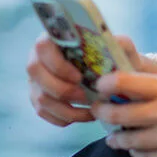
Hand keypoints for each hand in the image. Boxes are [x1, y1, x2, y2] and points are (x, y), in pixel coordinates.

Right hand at [27, 32, 156, 127]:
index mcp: (55, 38)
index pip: (42, 47)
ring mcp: (36, 79)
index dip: (57, 65)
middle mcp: (40, 57)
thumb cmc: (115, 58)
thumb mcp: (121, 48)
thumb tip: (112, 45)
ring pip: (41, 98)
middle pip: (35, 73)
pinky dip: (64, 118)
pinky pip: (43, 112)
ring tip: (91, 111)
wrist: (115, 74)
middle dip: (62, 89)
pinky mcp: (38, 97)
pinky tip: (84, 116)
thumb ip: (120, 43)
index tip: (79, 77)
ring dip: (67, 109)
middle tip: (86, 97)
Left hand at [91, 72, 156, 156]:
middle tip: (98, 111)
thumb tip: (123, 90)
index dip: (105, 84)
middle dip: (103, 112)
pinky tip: (137, 148)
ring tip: (114, 136)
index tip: (100, 86)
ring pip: (126, 140)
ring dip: (116, 137)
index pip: (123, 82)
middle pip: (117, 113)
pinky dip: (135, 153)